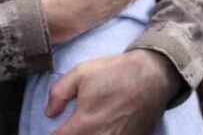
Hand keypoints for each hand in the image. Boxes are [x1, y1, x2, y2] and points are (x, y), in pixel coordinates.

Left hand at [46, 49, 180, 134]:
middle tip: (73, 127)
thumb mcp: (80, 73)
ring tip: (88, 128)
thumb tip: (50, 113)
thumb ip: (58, 93)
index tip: (58, 128)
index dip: (55, 134)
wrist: (152, 76)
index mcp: (84, 123)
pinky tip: (103, 129)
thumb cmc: (115, 73)